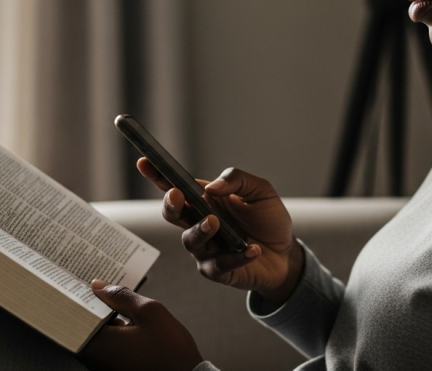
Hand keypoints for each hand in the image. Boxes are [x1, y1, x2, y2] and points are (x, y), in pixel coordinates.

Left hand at [80, 280, 202, 370]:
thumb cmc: (170, 349)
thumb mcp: (149, 312)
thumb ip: (121, 296)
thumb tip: (98, 287)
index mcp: (99, 344)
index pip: (76, 315)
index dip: (78, 296)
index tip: (82, 282)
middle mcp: (96, 358)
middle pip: (84, 325)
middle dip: (91, 305)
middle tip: (99, 286)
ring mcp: (105, 365)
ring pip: (96, 335)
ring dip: (103, 318)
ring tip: (114, 300)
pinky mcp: (116, 368)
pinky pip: (107, 346)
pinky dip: (112, 331)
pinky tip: (125, 319)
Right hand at [138, 159, 303, 305]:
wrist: (286, 254)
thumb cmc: (268, 220)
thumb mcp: (260, 191)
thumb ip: (237, 180)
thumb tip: (212, 187)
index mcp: (205, 200)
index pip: (176, 185)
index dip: (158, 174)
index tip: (144, 162)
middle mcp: (199, 223)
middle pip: (172, 213)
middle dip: (170, 204)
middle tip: (177, 195)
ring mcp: (206, 248)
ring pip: (190, 240)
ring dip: (200, 230)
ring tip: (215, 223)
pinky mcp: (218, 270)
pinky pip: (219, 264)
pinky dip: (236, 256)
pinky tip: (253, 249)